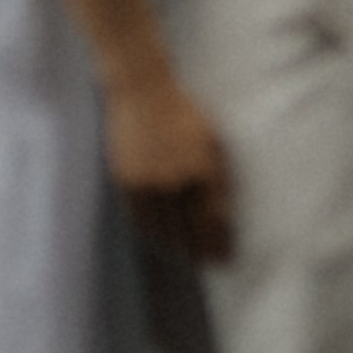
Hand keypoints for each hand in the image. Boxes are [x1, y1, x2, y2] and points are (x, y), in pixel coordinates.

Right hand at [106, 71, 234, 264]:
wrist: (141, 89)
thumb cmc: (183, 109)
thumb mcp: (211, 137)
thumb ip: (217, 174)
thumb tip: (221, 210)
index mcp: (203, 168)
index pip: (213, 220)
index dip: (220, 242)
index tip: (226, 257)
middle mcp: (176, 181)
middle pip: (189, 230)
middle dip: (200, 250)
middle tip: (208, 262)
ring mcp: (149, 183)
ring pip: (163, 229)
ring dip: (176, 246)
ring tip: (186, 255)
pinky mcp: (126, 181)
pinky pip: (140, 218)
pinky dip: (151, 232)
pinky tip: (159, 238)